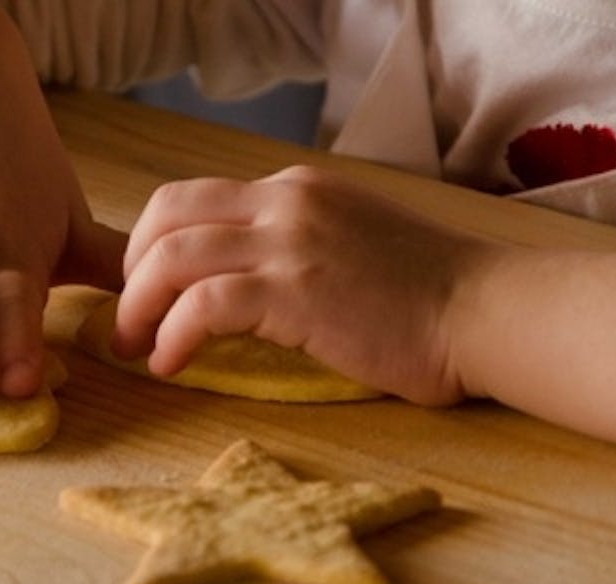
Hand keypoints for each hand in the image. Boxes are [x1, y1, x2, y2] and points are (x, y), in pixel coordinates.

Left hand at [114, 165, 495, 405]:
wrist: (486, 310)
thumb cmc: (427, 292)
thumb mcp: (349, 241)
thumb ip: (292, 244)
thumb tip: (237, 277)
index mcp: (294, 189)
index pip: (192, 198)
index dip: (152, 243)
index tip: (145, 287)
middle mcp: (285, 201)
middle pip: (167, 216)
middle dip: (131, 268)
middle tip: (129, 318)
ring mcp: (290, 242)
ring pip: (173, 256)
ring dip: (139, 305)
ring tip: (135, 347)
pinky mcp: (296, 291)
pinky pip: (205, 306)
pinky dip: (174, 336)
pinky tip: (171, 364)